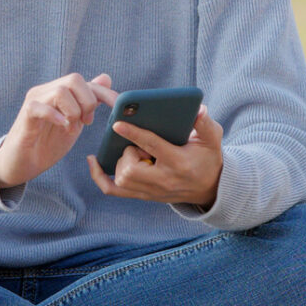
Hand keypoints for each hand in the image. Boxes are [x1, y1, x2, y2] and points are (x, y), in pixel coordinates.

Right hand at [0, 73, 117, 187]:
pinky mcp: (25, 115)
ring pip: (61, 90)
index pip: (86, 83)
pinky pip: (40, 106)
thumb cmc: (46, 144)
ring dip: (73, 111)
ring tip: (71, 129)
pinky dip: (56, 116)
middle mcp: (47, 92)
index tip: (118, 107)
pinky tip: (62, 127)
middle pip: (74, 79)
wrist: (21, 164)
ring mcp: (35, 101)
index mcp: (60, 93)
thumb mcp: (74, 123)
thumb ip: (88, 103)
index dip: (105, 94)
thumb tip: (106, 78)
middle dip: (88, 102)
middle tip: (86, 122)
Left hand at [86, 105, 223, 208]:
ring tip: (134, 153)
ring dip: (121, 164)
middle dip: (128, 154)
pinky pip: (114, 191)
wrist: (210, 188)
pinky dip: (100, 178)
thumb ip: (206, 124)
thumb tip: (199, 108)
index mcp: (178, 163)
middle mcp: (163, 181)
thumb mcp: (212, 139)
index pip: (152, 147)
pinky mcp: (144, 196)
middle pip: (130, 170)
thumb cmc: (208, 158)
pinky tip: (93, 162)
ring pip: (121, 181)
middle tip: (138, 147)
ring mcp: (152, 192)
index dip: (133, 134)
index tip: (117, 124)